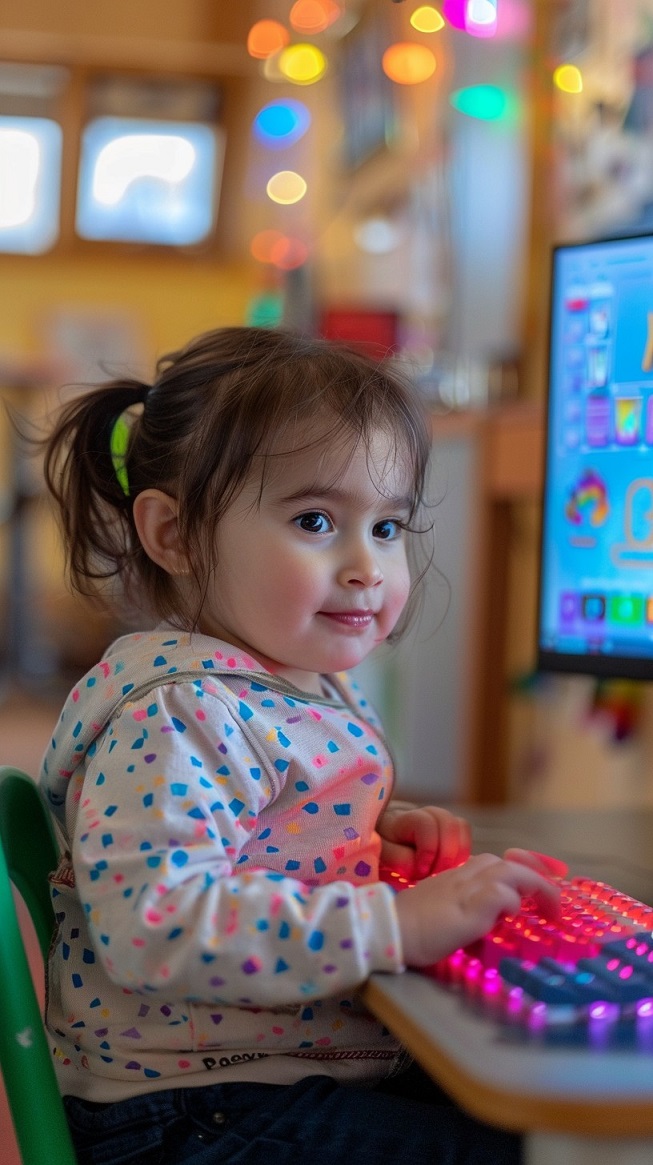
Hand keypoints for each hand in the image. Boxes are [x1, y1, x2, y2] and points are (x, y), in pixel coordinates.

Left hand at [378, 802, 470, 879]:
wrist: (388, 840)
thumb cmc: (384, 848)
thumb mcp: (383, 855)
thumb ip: (400, 860)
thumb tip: (421, 866)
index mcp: (406, 818)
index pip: (427, 824)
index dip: (428, 850)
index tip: (420, 870)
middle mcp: (428, 813)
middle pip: (449, 824)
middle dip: (446, 855)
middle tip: (435, 874)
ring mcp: (442, 819)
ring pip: (462, 828)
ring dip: (456, 855)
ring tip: (442, 872)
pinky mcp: (453, 830)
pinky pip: (466, 837)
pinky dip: (462, 856)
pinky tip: (449, 869)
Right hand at [393, 849, 561, 966]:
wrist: (389, 929)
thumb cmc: (409, 927)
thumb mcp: (440, 910)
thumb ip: (462, 907)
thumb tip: (489, 919)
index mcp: (455, 877)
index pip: (494, 863)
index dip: (520, 870)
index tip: (537, 887)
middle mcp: (463, 877)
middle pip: (507, 864)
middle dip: (537, 879)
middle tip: (553, 905)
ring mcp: (466, 889)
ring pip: (509, 872)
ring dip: (535, 887)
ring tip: (549, 909)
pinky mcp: (468, 907)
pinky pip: (500, 893)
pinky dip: (511, 902)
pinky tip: (510, 916)